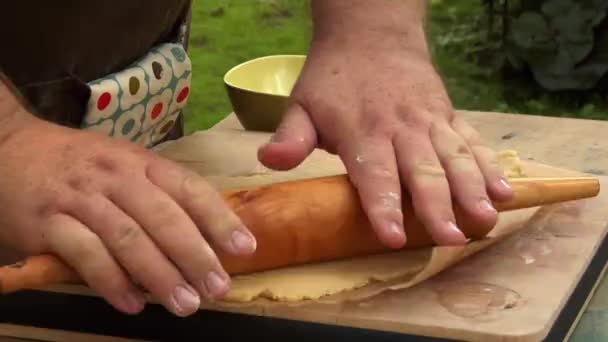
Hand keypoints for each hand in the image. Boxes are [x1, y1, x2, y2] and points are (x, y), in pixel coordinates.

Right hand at [0, 111, 256, 316]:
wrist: (9, 147)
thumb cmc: (80, 164)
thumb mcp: (123, 165)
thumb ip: (160, 195)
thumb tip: (208, 237)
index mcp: (141, 162)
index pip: (189, 189)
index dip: (220, 219)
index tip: (244, 248)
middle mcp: (115, 177)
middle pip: (164, 217)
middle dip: (195, 255)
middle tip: (218, 288)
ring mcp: (81, 198)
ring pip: (128, 237)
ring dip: (160, 274)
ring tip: (185, 304)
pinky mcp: (47, 222)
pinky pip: (83, 254)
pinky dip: (110, 281)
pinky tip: (132, 303)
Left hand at [257, 40, 513, 248]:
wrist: (372, 34)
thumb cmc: (333, 78)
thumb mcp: (301, 103)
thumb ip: (290, 136)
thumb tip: (269, 161)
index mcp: (362, 131)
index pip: (374, 175)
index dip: (383, 206)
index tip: (394, 237)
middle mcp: (401, 128)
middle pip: (422, 171)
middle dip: (438, 207)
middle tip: (451, 239)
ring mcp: (430, 122)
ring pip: (455, 159)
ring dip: (472, 190)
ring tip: (486, 221)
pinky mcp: (448, 116)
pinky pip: (472, 142)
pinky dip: (490, 166)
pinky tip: (505, 191)